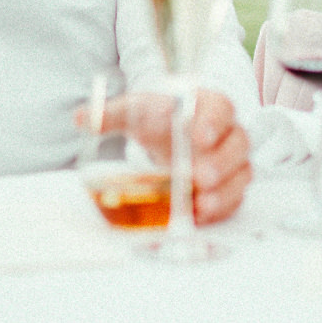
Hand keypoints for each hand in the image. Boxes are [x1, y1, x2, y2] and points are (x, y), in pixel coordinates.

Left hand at [92, 90, 252, 225]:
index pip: (220, 108)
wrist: (171, 131)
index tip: (197, 135)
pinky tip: (201, 217)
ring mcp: (232, 161)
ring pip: (241, 174)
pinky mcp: (229, 186)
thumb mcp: (134, 111)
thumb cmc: (159, 118)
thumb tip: (80, 118)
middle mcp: (227, 132)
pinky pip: (234, 198)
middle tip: (199, 176)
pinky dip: (221, 209)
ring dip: (224, 191)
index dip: (212, 122)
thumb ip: (110, 114)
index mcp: (207, 105)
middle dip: (221, 161)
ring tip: (201, 204)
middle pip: (238, 143)